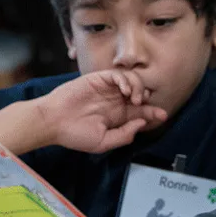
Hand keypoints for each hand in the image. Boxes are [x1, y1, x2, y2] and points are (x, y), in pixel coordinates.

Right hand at [38, 70, 167, 152]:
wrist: (52, 122)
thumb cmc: (74, 134)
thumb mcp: (103, 142)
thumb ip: (124, 135)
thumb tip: (142, 123)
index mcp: (118, 116)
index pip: (141, 112)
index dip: (153, 112)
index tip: (163, 116)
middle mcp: (115, 101)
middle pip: (140, 94)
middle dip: (147, 98)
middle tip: (144, 105)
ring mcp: (108, 89)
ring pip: (133, 81)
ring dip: (138, 88)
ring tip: (133, 100)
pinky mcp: (98, 79)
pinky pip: (118, 74)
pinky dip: (125, 80)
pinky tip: (124, 91)